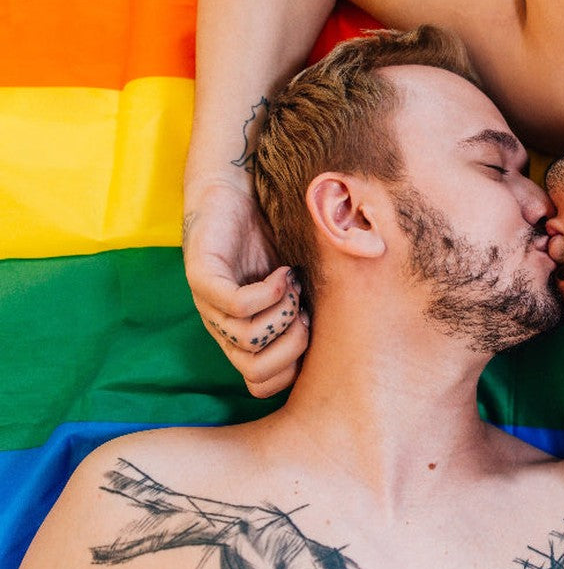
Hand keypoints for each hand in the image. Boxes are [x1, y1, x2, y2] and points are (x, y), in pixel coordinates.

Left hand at [182, 181, 307, 396]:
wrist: (242, 184)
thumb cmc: (279, 232)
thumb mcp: (308, 280)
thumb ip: (318, 310)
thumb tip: (356, 343)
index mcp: (246, 333)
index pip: (262, 384)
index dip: (296, 366)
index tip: (313, 327)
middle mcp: (223, 326)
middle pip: (254, 373)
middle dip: (293, 348)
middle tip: (306, 311)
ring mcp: (208, 303)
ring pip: (248, 342)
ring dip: (284, 314)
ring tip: (294, 283)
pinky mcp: (201, 276)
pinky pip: (237, 305)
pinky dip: (270, 293)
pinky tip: (283, 272)